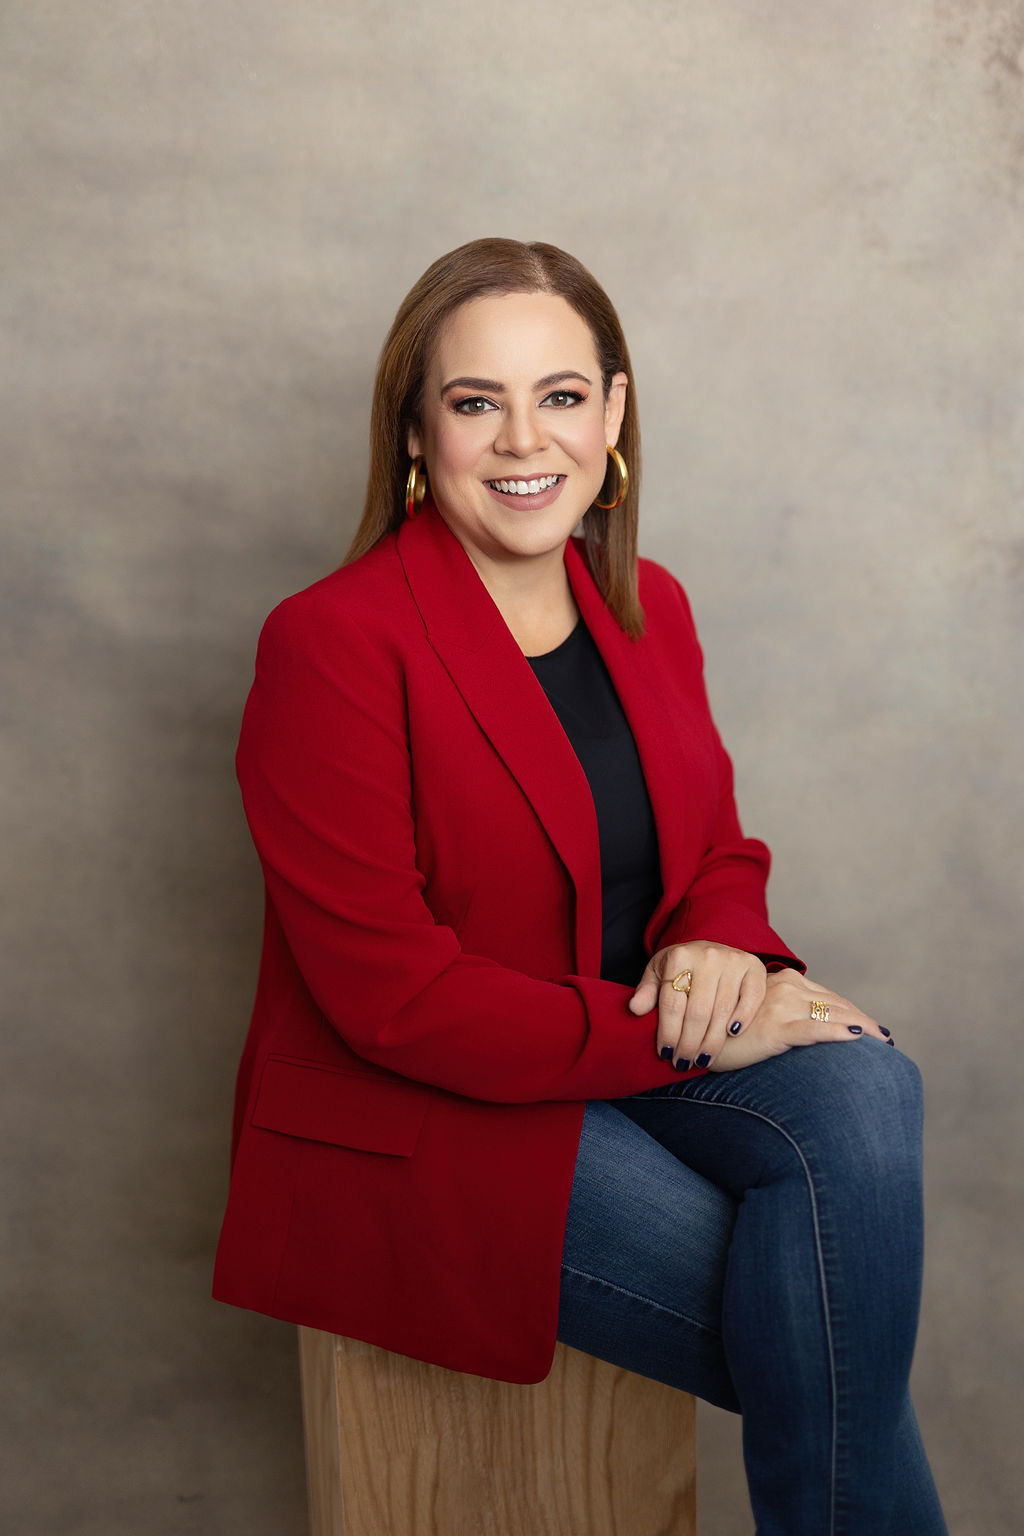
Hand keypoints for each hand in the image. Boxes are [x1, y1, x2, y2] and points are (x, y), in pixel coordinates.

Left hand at [629, 941, 766, 1068]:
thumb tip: (635, 1009)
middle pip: (698, 1011)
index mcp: (680, 956)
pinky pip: (751, 998)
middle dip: (689, 1043)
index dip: (668, 1033)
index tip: (665, 1054)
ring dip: (712, 1040)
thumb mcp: (658, 973)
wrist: (710, 949)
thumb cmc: (681, 967)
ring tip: (702, 1060)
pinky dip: (742, 1017)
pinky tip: (732, 1035)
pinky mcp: (754, 967)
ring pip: (722, 1010)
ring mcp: (733, 960)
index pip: (672, 1003)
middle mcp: (708, 956)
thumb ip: (647, 991)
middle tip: (683, 1063)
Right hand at [707, 969, 890, 1071]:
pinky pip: (815, 1030)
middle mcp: (785, 988)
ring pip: (832, 1015)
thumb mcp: (756, 1015)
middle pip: (836, 1005)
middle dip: (863, 1021)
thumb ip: (781, 1013)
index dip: (851, 1011)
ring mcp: (781, 1007)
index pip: (827, 997)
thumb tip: (805, 1028)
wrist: (693, 1036)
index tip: (870, 1027)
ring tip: (882, 1042)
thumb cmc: (724, 1030)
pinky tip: (857, 1039)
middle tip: (885, 1038)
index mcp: (783, 982)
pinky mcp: (776, 1028)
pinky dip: (839, 1033)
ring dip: (861, 1028)